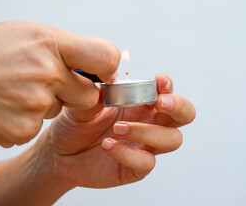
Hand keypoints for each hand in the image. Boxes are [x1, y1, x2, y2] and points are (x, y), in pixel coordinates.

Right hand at [0, 21, 119, 146]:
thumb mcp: (28, 35)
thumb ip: (66, 49)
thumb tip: (101, 66)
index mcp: (50, 44)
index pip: (106, 57)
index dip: (108, 69)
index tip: (103, 75)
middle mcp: (47, 73)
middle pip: (89, 96)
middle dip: (74, 93)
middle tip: (45, 83)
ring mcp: (34, 104)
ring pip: (57, 111)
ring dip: (41, 104)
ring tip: (11, 90)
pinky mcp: (21, 130)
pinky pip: (35, 127)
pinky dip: (22, 120)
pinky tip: (3, 107)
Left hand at [46, 74, 195, 187]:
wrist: (60, 151)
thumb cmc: (77, 123)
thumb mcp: (86, 102)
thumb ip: (102, 91)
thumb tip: (114, 77)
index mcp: (142, 103)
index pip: (167, 92)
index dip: (168, 87)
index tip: (159, 81)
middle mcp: (150, 123)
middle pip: (185, 115)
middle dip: (178, 107)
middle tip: (159, 103)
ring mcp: (146, 146)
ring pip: (172, 140)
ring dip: (148, 131)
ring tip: (117, 128)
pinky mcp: (136, 168)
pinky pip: (147, 162)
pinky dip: (129, 153)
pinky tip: (108, 145)